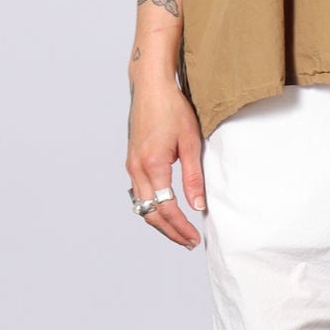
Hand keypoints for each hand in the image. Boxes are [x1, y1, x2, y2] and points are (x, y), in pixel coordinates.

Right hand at [127, 75, 205, 249]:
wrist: (150, 87)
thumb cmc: (172, 109)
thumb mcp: (190, 142)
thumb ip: (193, 176)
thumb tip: (198, 206)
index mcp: (152, 165)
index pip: (166, 208)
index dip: (181, 227)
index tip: (194, 238)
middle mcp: (137, 168)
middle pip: (150, 213)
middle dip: (170, 231)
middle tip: (188, 242)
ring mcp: (131, 165)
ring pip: (142, 206)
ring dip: (159, 221)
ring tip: (178, 231)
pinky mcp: (132, 161)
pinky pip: (139, 193)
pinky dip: (151, 207)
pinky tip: (164, 210)